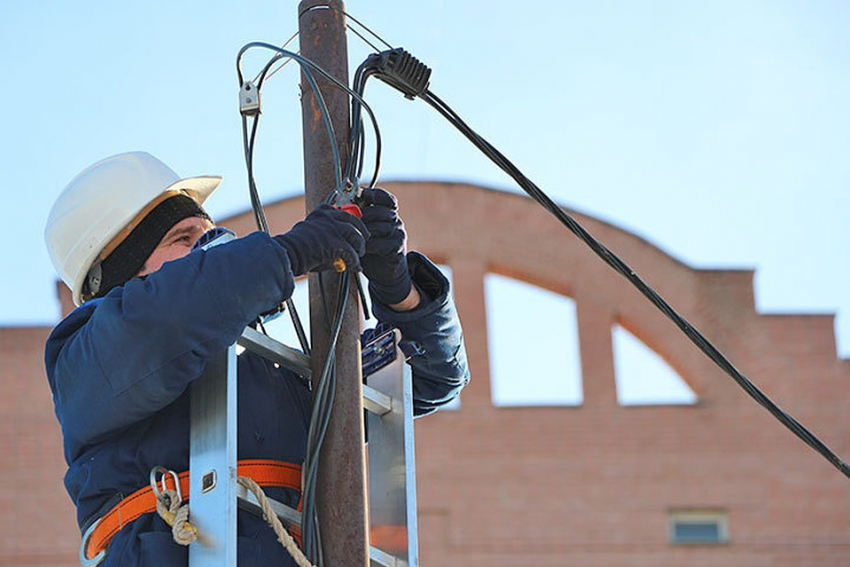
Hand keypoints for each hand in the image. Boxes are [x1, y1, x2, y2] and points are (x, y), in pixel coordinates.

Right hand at [274, 204, 368, 275]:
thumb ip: (321, 235)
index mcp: (320, 213)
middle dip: (361, 230)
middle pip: (352, 220)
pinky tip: (355, 267)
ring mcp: (333, 229)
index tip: (352, 224)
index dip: (348, 218)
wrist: (286, 253)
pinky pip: (351, 253)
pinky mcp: (335, 244)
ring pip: (355, 235)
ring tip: (359, 255)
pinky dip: (355, 261)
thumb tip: (331, 248)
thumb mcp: (307, 233)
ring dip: (359, 246)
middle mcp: (328, 217)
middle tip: (364, 239)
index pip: (339, 210)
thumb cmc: (293, 247)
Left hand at [358, 188, 412, 305]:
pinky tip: (362, 249)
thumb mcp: (362, 231)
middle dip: (366, 215)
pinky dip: (370, 246)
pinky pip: (383, 243)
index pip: (387, 198)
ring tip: (355, 237)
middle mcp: (396, 221)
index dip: (376, 194)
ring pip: (383, 226)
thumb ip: (357, 218)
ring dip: (366, 231)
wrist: (383, 272)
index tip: (364, 195)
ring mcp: (399, 234)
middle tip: (352, 221)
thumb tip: (339, 206)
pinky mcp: (398, 248)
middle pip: (383, 211)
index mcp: (387, 213)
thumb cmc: (369, 248)